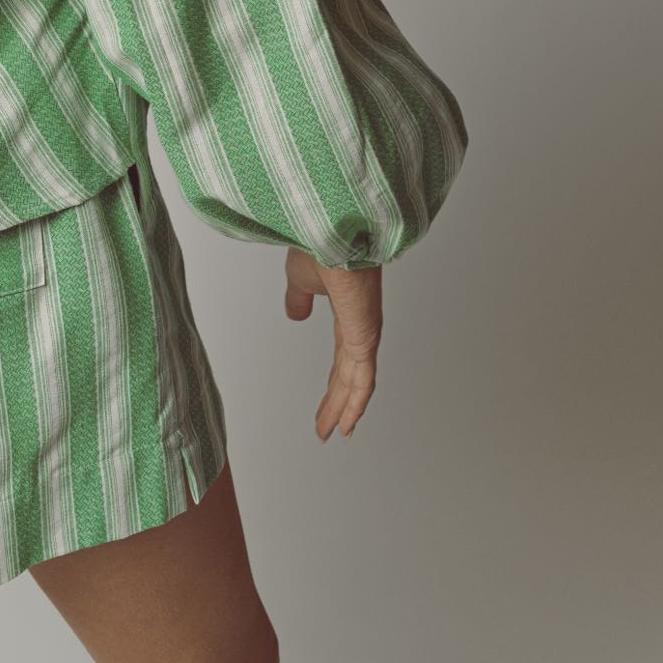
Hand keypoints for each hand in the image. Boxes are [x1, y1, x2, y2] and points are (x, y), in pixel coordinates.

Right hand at [283, 246, 381, 440]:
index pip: (342, 356)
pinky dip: (356, 403)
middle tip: (327, 427)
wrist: (329, 230)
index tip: (327, 402)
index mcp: (347, 311)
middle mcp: (360, 325)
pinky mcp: (366, 336)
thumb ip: (299, 299)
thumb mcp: (300, 278)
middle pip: (349, 375)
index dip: (334, 382)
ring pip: (355, 382)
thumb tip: (296, 316)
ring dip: (344, 409)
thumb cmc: (318, 242)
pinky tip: (348, 422)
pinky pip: (363, 378)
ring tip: (333, 432)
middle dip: (337, 402)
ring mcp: (365, 332)